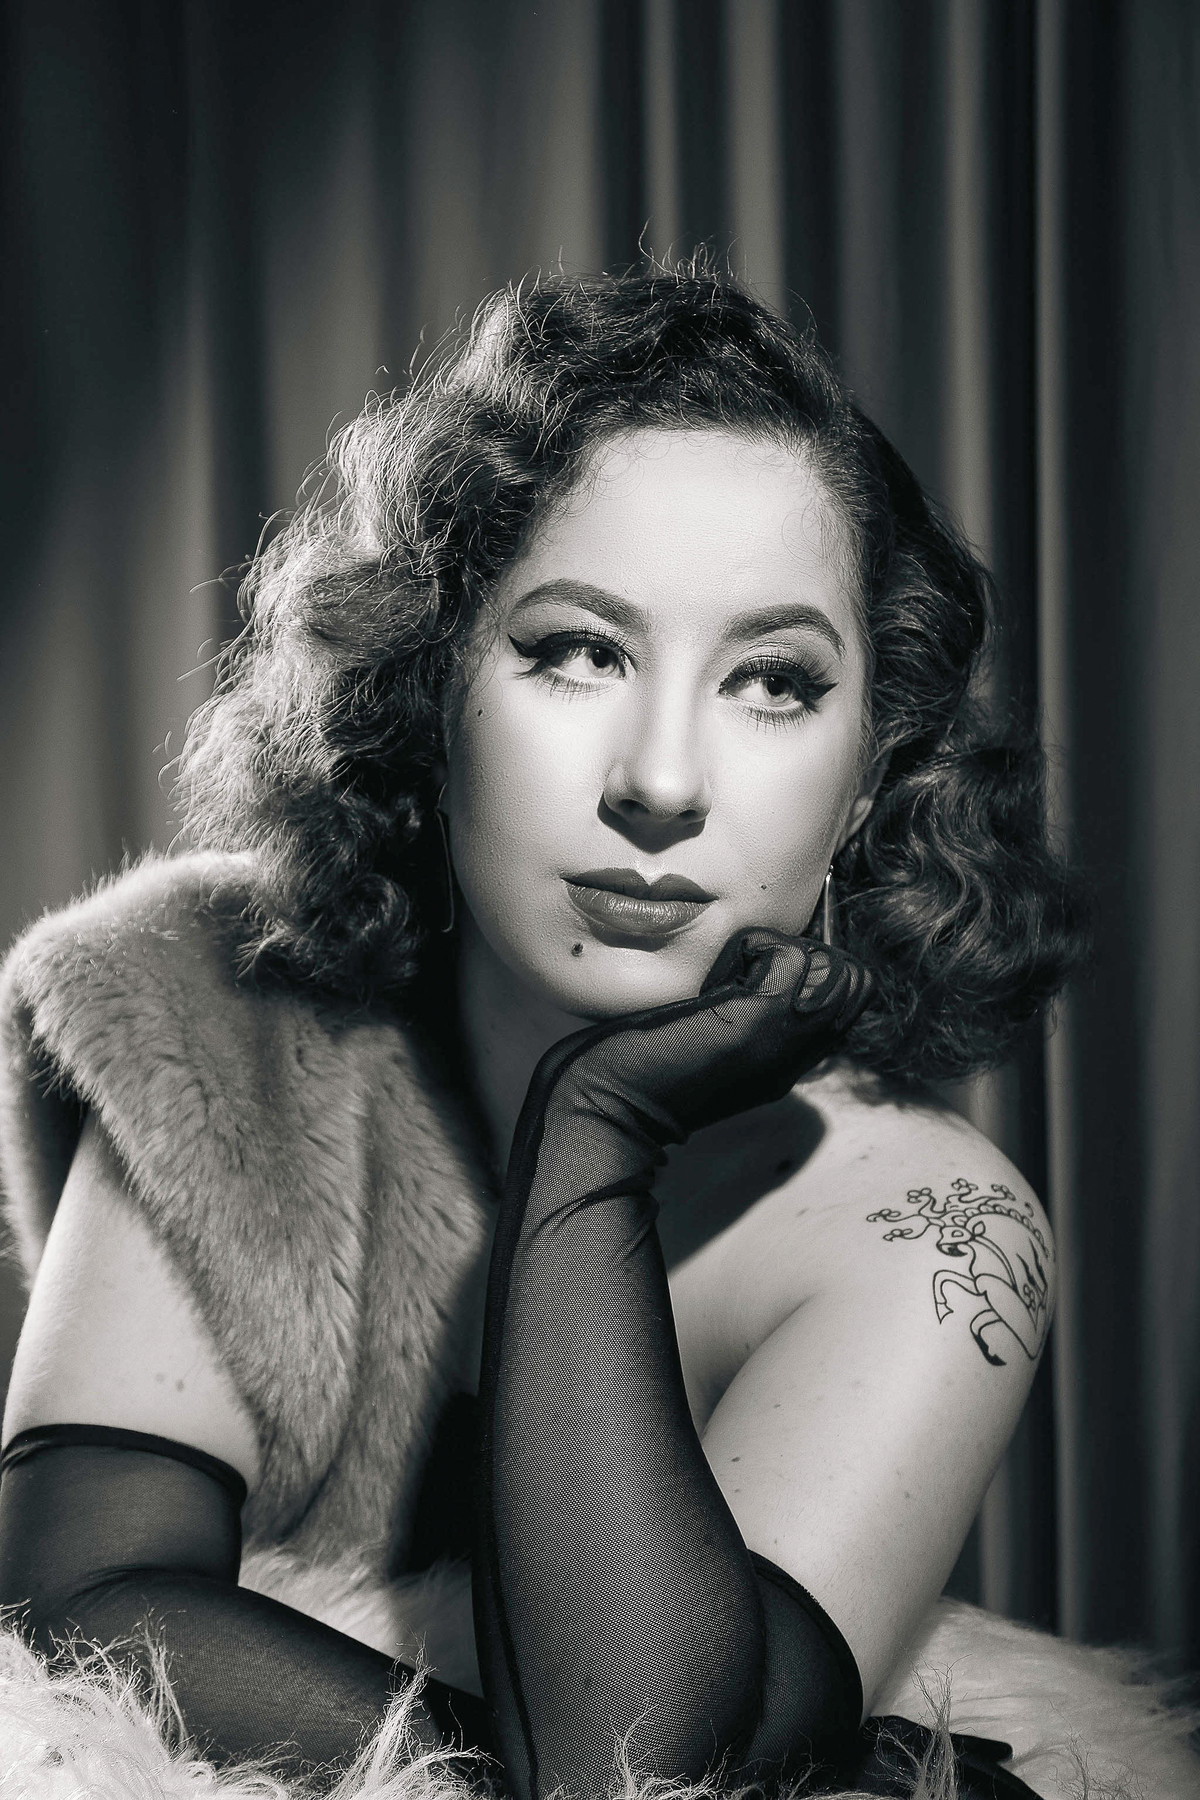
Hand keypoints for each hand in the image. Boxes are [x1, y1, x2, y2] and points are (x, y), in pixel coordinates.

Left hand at [520, 931, 874, 1161]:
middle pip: (855, 980)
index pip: (848, 994)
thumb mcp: (715, 1037)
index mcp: (791, 1055)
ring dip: (777, 953)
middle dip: (804, 958)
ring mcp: (789, 1037)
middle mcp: (801, 1051)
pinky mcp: (767, 1020)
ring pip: (833, 963)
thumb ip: (752, 1009)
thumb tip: (761, 959)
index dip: (811, 971)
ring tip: (728, 983)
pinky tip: (713, 987)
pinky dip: (747, 952)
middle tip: (742, 980)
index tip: (748, 981)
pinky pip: (789, 952)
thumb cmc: (641, 1065)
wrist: (610, 1102)